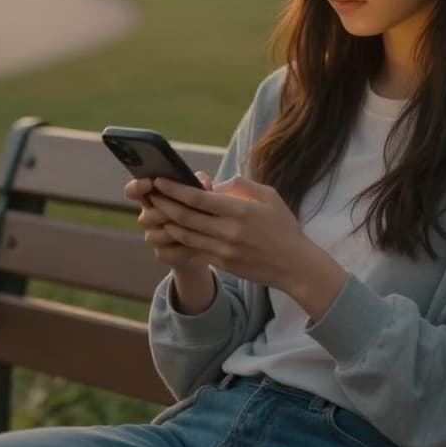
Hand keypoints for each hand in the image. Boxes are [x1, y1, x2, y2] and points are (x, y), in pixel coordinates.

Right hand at [126, 171, 212, 272]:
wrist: (208, 239)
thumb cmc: (201, 208)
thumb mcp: (202, 192)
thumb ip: (200, 183)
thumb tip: (204, 183)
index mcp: (152, 196)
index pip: (133, 191)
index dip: (137, 187)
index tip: (150, 183)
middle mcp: (148, 216)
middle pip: (146, 216)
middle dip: (165, 213)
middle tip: (184, 209)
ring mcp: (153, 236)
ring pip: (156, 235)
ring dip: (174, 232)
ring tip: (194, 228)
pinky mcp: (162, 254)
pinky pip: (167, 252)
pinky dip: (182, 249)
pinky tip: (196, 245)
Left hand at [149, 175, 347, 321]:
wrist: (295, 266)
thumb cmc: (283, 227)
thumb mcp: (269, 197)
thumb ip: (242, 185)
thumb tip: (217, 183)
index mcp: (239, 211)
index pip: (197, 198)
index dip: (174, 189)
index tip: (159, 180)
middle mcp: (228, 231)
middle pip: (184, 217)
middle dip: (163, 203)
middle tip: (150, 193)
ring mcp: (223, 250)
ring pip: (184, 235)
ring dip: (167, 222)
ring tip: (156, 210)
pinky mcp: (221, 264)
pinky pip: (194, 249)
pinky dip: (179, 238)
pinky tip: (172, 228)